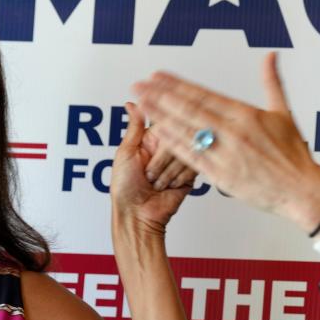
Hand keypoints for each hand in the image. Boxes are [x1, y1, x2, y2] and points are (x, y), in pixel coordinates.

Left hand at [110, 102, 194, 234]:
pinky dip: (179, 178)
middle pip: (177, 138)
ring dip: (168, 172)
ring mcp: (178, 163)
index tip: (159, 138)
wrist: (138, 216)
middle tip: (148, 174)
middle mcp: (165, 150)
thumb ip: (135, 128)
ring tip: (155, 184)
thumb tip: (133, 103)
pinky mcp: (189, 176)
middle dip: (161, 159)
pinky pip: (193, 167)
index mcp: (149, 141)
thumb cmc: (125, 188)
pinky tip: (169, 186)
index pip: (164, 124)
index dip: (163, 131)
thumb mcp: (125, 153)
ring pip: (186, 152)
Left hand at [132, 52, 319, 230]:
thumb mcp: (283, 113)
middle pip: (189, 110)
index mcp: (246, 114)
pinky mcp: (222, 176)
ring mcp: (226, 155)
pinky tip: (157, 133)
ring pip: (186, 132)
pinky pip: (192, 157)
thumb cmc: (294, 154)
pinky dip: (173, 145)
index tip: (158, 76)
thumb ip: (271, 82)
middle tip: (139, 85)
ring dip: (160, 117)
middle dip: (160, 96)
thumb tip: (271, 55)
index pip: (203, 94)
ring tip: (141, 104)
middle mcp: (233, 132)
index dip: (177, 84)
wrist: (301, 190)